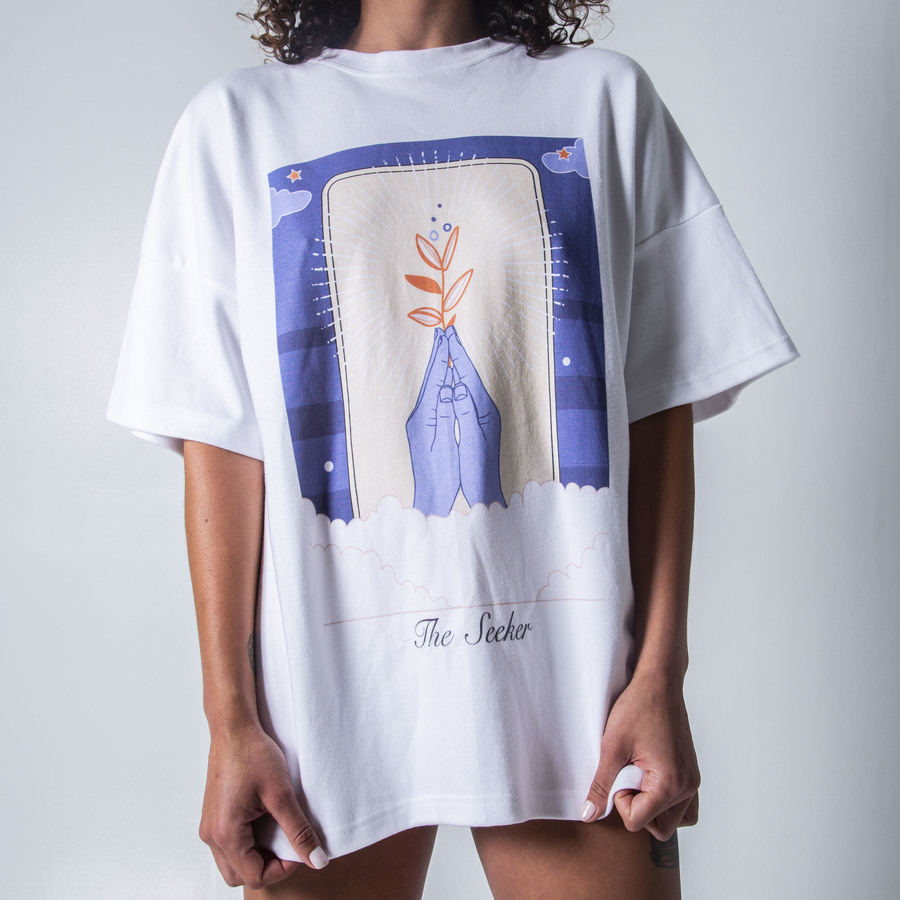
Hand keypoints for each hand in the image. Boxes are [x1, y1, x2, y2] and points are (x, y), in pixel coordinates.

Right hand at [199, 722, 327, 888]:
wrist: (233, 728)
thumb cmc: (252, 754)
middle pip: (240, 875)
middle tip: (288, 844)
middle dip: (267, 867)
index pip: (255, 876)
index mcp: (226, 834)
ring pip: (232, 862)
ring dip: (256, 856)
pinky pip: (228, 845)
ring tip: (277, 831)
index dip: (282, 868)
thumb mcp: (281, 794)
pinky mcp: (213, 816)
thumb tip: (317, 860)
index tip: (299, 847)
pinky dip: (247, 844)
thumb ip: (299, 831)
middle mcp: (211, 835)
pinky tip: (264, 822)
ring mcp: (210, 826)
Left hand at [406, 328, 460, 515]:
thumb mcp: (447, 445)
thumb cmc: (443, 478)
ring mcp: (420, 424)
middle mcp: (420, 417)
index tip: (447, 335)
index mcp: (427, 418)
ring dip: (437, 368)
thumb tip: (449, 388)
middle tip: (442, 332)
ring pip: (431, 389)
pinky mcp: (424, 431)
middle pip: (431, 380)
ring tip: (441, 349)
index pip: (436, 380)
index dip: (442, 357)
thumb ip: (448, 415)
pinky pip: (433, 399)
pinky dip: (438, 384)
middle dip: (437, 356)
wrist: (431, 501)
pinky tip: (441, 381)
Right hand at [446, 326, 505, 508]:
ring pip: (467, 383)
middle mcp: (485, 410)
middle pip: (468, 375)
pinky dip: (457, 381)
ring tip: (449, 347)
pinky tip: (453, 378)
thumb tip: (458, 386)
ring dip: (457, 365)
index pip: (466, 376)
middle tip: (448, 330)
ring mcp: (483, 417)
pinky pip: (466, 394)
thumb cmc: (477, 472)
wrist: (487, 493)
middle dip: (457, 353)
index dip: (456, 354)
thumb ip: (466, 413)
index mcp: (483, 412)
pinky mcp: (479, 424)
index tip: (447, 333)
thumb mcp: (472, 441)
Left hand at [580, 671, 699, 840]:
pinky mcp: (692, 772)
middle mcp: (687, 787)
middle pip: (659, 828)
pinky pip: (686, 805)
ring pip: (675, 821)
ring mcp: (693, 780)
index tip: (619, 772)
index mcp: (669, 784)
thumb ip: (600, 785)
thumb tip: (589, 815)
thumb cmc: (637, 707)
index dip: (620, 801)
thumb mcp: (611, 746)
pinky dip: (668, 803)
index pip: (638, 821)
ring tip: (638, 780)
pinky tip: (651, 780)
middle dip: (638, 809)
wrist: (659, 682)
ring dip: (654, 810)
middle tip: (627, 778)